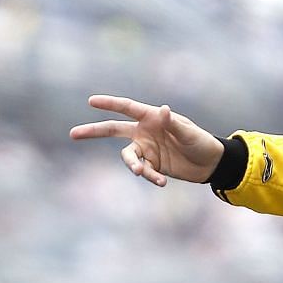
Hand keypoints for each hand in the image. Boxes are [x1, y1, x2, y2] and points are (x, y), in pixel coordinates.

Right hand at [69, 94, 225, 186]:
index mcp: (151, 117)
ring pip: (128, 157)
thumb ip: (173, 122)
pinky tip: (162, 181)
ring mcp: (146, 149)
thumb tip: (161, 110)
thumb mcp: (188, 132)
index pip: (126, 108)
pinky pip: (143, 171)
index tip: (90, 101)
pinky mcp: (151, 165)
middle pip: (113, 130)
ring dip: (133, 165)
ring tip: (141, 173)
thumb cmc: (201, 141)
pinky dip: (150, 176)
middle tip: (73, 134)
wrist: (210, 164)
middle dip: (93, 131)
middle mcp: (144, 132)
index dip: (109, 104)